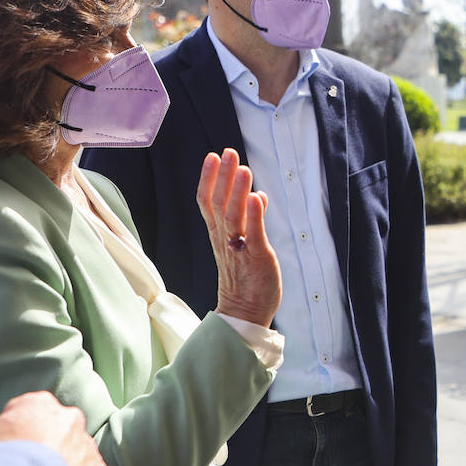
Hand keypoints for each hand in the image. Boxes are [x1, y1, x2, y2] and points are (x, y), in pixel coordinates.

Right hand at [197, 149, 280, 326]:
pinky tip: (257, 198)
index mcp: (219, 235)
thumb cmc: (245, 278)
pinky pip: (252, 235)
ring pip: (233, 215)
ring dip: (237, 191)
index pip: (208, 202)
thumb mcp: (243, 243)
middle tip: (228, 153)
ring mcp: (239, 248)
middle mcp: (225, 239)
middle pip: (218, 203)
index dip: (210, 178)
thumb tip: (257, 195)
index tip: (213, 157)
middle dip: (223, 176)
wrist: (244, 312)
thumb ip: (249, 218)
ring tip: (242, 169)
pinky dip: (254, 216)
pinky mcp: (256, 258)